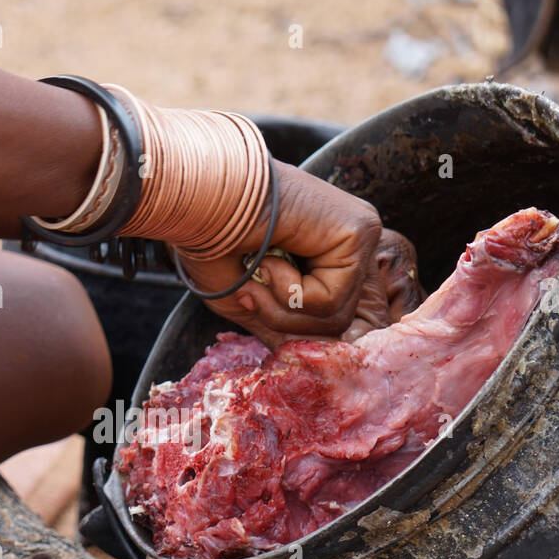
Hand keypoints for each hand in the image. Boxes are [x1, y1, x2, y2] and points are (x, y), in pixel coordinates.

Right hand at [174, 161, 422, 347]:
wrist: (199, 198)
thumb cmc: (210, 238)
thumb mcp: (247, 298)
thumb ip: (281, 325)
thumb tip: (303, 359)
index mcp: (325, 248)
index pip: (330, 312)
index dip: (293, 327)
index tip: (254, 307)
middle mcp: (347, 241)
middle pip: (335, 322)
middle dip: (284, 319)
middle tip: (250, 292)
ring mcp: (359, 234)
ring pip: (335, 317)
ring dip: (283, 306)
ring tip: (260, 270)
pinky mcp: (360, 232)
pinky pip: (332, 299)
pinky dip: (291, 293)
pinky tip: (272, 258)